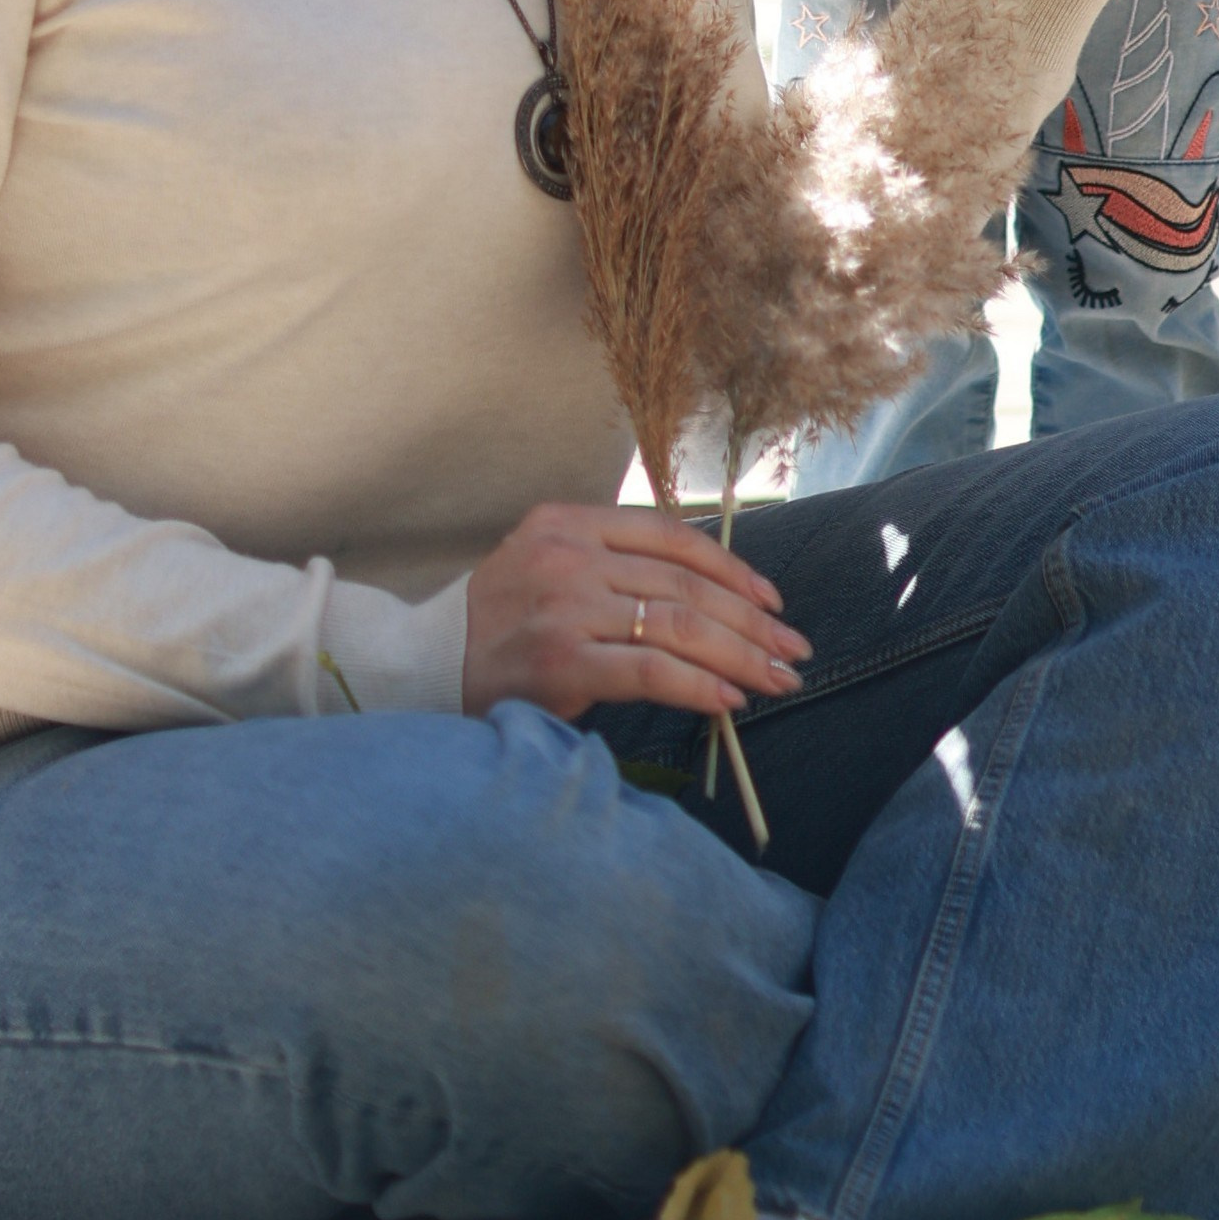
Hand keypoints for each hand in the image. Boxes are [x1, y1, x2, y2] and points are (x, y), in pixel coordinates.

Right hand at [461, 502, 811, 721]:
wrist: (425, 668)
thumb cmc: (501, 626)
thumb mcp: (548, 568)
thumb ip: (614, 568)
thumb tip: (712, 602)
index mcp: (568, 521)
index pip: (672, 536)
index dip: (733, 568)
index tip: (771, 602)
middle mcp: (569, 555)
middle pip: (685, 584)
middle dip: (751, 621)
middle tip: (792, 650)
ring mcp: (565, 606)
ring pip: (679, 625)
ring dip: (741, 655)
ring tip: (777, 679)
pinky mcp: (562, 661)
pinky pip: (651, 669)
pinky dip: (700, 684)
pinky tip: (730, 698)